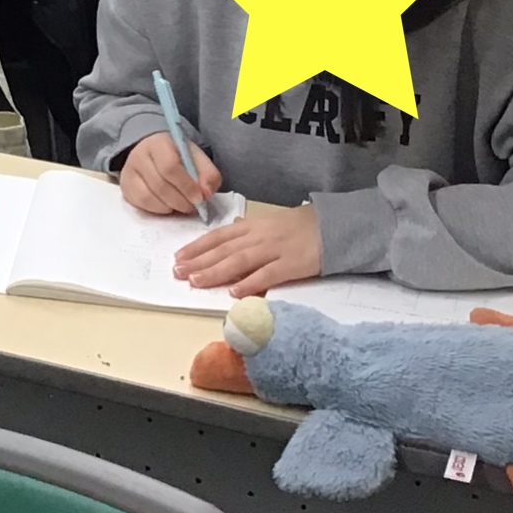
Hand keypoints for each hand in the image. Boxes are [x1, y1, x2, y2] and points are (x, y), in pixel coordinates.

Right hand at [119, 133, 221, 215]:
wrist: (151, 150)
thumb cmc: (177, 154)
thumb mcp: (197, 157)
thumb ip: (208, 174)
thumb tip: (206, 194)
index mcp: (158, 143)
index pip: (170, 167)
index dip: (186, 186)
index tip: (199, 198)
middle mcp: (138, 156)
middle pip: (159, 185)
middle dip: (181, 201)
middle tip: (194, 207)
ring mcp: (128, 173)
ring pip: (148, 197)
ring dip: (170, 207)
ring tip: (182, 206)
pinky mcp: (125, 187)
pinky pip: (141, 204)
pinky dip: (158, 209)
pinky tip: (168, 206)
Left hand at [175, 205, 322, 295]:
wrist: (334, 226)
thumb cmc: (301, 225)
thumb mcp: (271, 220)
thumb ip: (248, 228)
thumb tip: (229, 229)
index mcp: (252, 226)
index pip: (218, 236)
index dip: (197, 247)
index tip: (178, 257)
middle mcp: (259, 236)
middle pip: (223, 250)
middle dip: (198, 262)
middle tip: (177, 273)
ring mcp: (274, 250)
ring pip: (239, 261)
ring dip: (215, 272)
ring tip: (196, 282)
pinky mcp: (291, 265)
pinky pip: (267, 275)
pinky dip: (249, 283)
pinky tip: (234, 291)